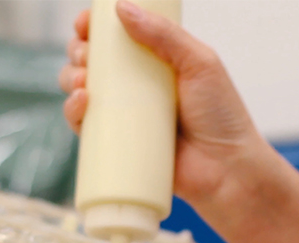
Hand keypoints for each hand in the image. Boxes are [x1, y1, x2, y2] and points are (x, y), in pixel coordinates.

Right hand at [60, 1, 270, 205]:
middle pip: (93, 60)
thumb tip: (121, 8)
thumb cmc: (222, 116)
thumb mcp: (200, 63)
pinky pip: (84, 128)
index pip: (117, 38)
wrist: (227, 169)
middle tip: (87, 54)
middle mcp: (137, 87)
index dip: (95, 27)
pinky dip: (73, 111)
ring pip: (81, 90)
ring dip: (71, 77)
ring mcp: (126, 116)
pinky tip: (82, 100)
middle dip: (79, 50)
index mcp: (156, 62)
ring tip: (85, 79)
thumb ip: (166, 35)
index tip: (85, 23)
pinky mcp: (118, 146)